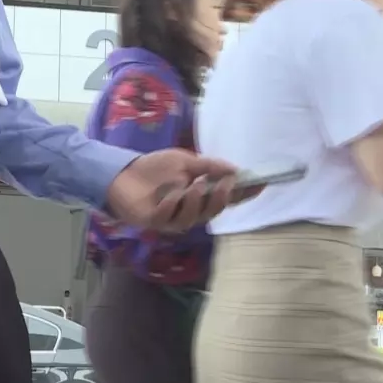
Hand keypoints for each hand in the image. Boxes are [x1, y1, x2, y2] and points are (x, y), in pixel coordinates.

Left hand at [106, 149, 257, 231]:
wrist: (121, 172)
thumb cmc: (153, 169)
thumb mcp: (183, 161)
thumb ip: (207, 166)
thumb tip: (234, 170)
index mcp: (199, 196)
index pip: (226, 198)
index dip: (243, 194)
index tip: (261, 185)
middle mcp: (189, 212)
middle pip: (213, 212)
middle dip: (221, 198)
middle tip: (223, 183)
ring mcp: (171, 219)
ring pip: (192, 218)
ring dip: (195, 201)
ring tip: (193, 185)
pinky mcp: (153, 221)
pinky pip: (168, 217)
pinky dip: (171, 204)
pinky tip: (170, 194)